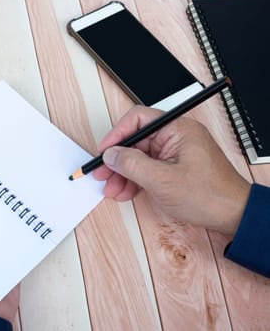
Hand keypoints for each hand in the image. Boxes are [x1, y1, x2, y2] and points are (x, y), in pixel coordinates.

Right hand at [92, 106, 250, 235]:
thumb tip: (111, 154)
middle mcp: (176, 137)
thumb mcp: (161, 180)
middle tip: (102, 175)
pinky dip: (135, 180)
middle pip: (136, 141)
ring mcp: (175, 152)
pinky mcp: (174, 167)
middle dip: (117, 160)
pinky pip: (148, 168)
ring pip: (139, 157)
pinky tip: (126, 192)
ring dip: (123, 174)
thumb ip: (131, 164)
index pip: (138, 119)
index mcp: (177, 129)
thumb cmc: (209, 195)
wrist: (232, 215)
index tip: (104, 151)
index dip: (116, 134)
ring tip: (113, 190)